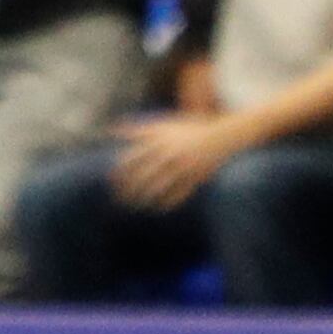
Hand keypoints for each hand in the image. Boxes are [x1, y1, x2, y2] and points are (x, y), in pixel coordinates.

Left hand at [111, 113, 242, 211]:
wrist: (221, 136)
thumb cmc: (188, 129)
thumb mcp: (162, 125)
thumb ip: (138, 129)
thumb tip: (112, 130)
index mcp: (158, 140)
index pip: (133, 158)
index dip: (120, 171)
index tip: (111, 181)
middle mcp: (169, 153)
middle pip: (143, 174)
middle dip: (129, 188)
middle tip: (119, 198)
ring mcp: (182, 167)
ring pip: (159, 187)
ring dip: (145, 198)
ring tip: (135, 205)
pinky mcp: (195, 178)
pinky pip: (178, 194)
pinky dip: (167, 203)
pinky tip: (157, 208)